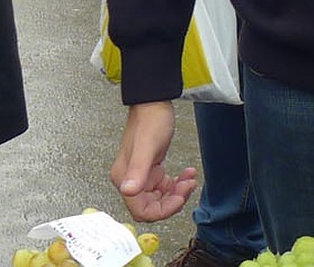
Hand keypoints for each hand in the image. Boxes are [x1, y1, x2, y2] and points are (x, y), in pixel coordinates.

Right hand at [110, 101, 196, 221]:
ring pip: (159, 198)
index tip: (178, 199)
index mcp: (124, 178)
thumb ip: (138, 170)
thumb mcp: (147, 146)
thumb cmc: (150, 119)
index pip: (141, 211)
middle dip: (172, 200)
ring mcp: (140, 174)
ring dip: (177, 192)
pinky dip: (176, 184)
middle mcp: (129, 179)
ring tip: (189, 179)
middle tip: (187, 186)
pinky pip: (163, 187)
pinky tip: (186, 174)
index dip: (162, 210)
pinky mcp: (150, 169)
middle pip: (151, 207)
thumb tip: (128, 190)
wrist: (154, 101)